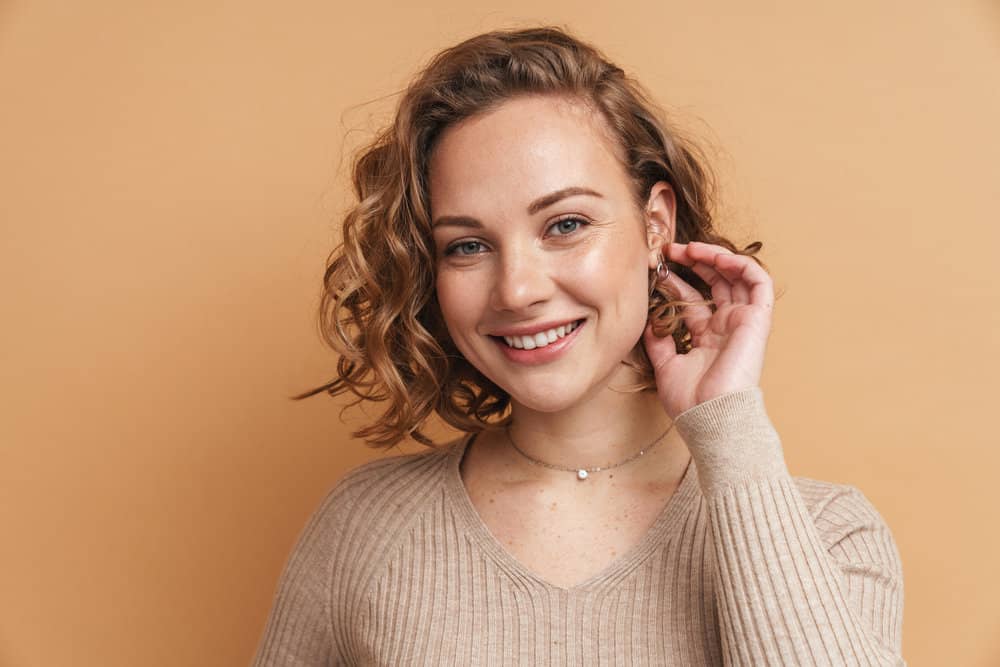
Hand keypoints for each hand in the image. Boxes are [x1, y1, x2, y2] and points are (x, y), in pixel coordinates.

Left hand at [642, 241, 773, 418]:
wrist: (710, 417)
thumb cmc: (690, 402)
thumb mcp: (665, 365)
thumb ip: (658, 341)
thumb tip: (647, 319)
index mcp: (707, 336)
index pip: (693, 298)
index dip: (676, 280)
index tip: (655, 267)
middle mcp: (726, 326)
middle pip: (715, 282)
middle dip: (694, 261)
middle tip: (669, 250)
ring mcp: (742, 321)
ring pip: (737, 276)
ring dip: (715, 256)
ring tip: (689, 248)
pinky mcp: (757, 320)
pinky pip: (759, 282)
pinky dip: (741, 264)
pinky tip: (716, 257)